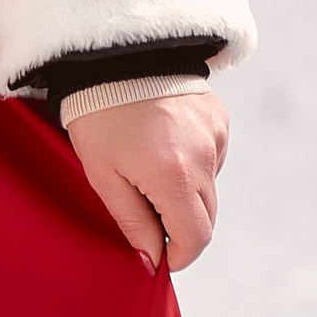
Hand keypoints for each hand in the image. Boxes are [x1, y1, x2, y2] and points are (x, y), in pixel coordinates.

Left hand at [69, 86, 227, 271]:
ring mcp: (217, 136)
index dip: (179, 256)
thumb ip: (132, 222)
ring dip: (186, 194)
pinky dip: (193, 165)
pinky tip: (163, 148)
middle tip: (148, 218)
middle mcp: (206, 158)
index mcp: (175, 177)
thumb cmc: (97, 118)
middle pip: (206, 215)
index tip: (161, 258)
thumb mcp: (103, 176)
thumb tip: (151, 258)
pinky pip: (213, 157)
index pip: (196, 237)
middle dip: (181, 227)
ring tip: (148, 173)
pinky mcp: (219, 118)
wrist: (110, 58)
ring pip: (210, 187)